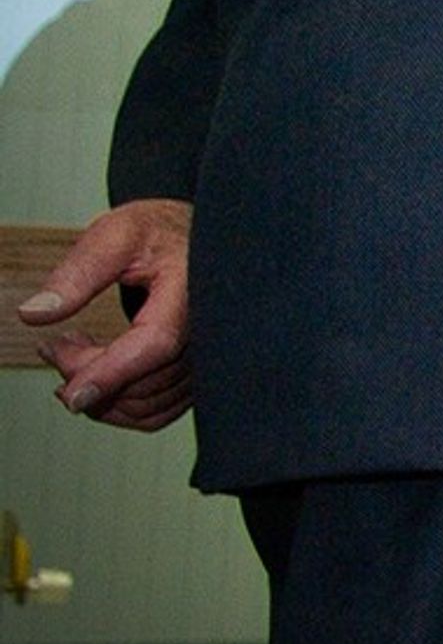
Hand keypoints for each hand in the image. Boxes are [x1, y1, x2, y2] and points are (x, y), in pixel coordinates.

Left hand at [17, 199, 196, 430]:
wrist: (192, 239)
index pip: (155, 343)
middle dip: (86, 376)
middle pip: (144, 381)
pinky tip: (96, 377)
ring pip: (147, 405)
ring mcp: (203, 358)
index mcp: (190, 292)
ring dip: (100, 394)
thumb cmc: (159, 232)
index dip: (112, 372)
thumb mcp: (116, 235)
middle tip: (52, 347)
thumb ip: (76, 272)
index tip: (71, 394)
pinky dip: (120, 407)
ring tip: (70, 355)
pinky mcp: (195, 374)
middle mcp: (206, 332)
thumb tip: (35, 312)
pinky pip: (158, 411)